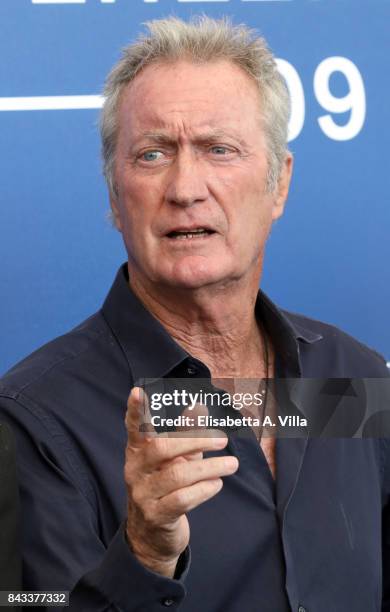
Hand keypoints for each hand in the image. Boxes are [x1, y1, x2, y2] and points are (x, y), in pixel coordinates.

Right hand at [124, 387, 238, 576]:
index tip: (139, 391)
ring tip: (232, 464)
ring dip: (210, 467)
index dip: (136, 410)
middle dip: (195, 441)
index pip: (134, 428)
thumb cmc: (166, 485)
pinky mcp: (157, 516)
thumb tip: (199, 405)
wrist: (152, 535)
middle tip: (222, 439)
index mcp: (137, 451)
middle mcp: (135, 470)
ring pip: (177, 475)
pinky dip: (204, 489)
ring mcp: (143, 494)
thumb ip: (186, 432)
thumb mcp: (176, 457)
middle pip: (162, 448)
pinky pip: (183, 499)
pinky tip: (217, 483)